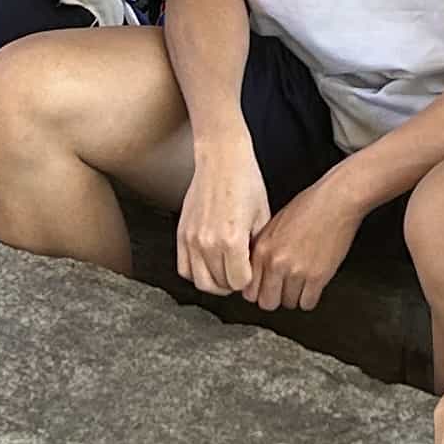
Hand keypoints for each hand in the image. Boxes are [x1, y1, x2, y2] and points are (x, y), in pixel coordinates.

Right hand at [175, 139, 270, 298]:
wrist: (222, 158)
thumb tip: (255, 270)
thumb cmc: (246, 182)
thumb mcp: (262, 216)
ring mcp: (191, 239)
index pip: (240, 283)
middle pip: (219, 285)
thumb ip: (256, 248)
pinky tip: (208, 264)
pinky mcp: (181, 233)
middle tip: (241, 272)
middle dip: (233, 283)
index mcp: (232, 239)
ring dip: (215, 282)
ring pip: (200, 282)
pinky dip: (196, 273)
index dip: (249, 279)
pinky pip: (184, 268)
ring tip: (225, 270)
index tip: (252, 270)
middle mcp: (208, 242)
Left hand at [248, 174, 368, 311]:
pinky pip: (308, 303)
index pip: (249, 289)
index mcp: (262, 248)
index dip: (259, 291)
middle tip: (283, 289)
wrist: (337, 200)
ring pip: (288, 304)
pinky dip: (310, 297)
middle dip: (275, 297)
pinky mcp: (317, 276)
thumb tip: (258, 269)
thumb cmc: (310, 205)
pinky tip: (313, 284)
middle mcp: (276, 262)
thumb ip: (263, 249)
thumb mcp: (275, 224)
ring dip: (294, 296)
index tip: (266, 289)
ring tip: (301, 282)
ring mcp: (296, 271)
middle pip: (266, 302)